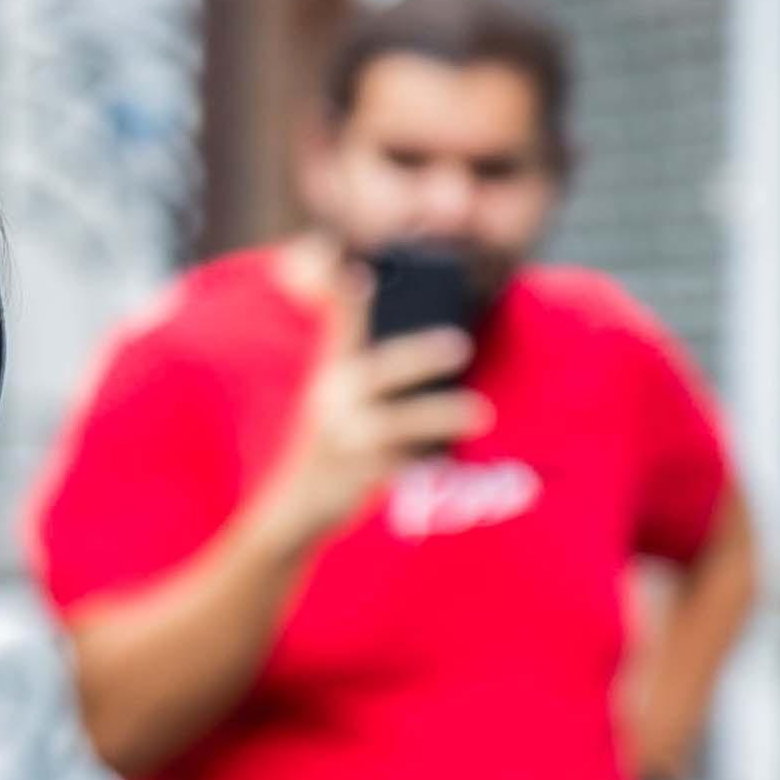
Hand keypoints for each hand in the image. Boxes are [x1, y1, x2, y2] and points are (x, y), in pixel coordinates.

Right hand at [255, 271, 492, 555]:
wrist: (298, 503)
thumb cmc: (334, 442)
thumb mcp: (340, 398)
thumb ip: (375, 368)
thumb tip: (444, 342)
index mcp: (332, 373)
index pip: (338, 325)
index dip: (341, 297)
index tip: (358, 275)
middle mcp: (333, 402)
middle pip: (377, 374)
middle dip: (418, 357)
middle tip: (462, 344)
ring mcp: (343, 441)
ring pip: (396, 426)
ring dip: (440, 416)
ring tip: (482, 412)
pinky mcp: (354, 477)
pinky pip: (398, 469)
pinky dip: (426, 465)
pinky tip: (449, 460)